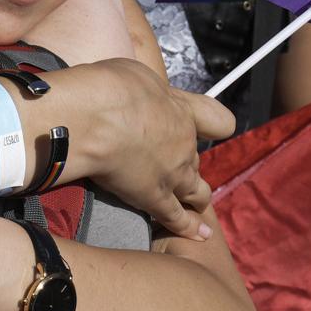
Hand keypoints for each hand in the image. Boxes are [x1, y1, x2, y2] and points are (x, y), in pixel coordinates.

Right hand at [56, 58, 229, 238]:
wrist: (94, 118)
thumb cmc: (109, 90)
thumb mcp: (135, 75)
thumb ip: (146, 92)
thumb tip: (141, 96)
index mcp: (182, 111)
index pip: (216, 120)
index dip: (213, 126)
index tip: (210, 130)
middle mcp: (184, 144)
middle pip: (196, 157)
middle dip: (187, 162)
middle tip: (169, 164)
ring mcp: (174, 174)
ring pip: (197, 190)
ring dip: (198, 197)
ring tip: (200, 205)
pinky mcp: (155, 199)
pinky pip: (178, 217)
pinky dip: (191, 228)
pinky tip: (201, 236)